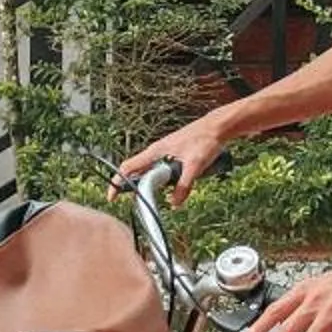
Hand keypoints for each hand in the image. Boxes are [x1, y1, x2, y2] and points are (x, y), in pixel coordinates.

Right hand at [111, 116, 230, 203]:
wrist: (219, 127)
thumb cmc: (205, 140)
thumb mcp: (194, 166)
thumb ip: (183, 186)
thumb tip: (174, 204)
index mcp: (155, 151)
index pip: (128, 167)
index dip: (117, 182)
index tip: (112, 196)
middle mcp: (157, 151)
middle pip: (139, 172)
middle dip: (138, 187)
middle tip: (143, 202)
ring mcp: (166, 152)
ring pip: (153, 172)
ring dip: (155, 184)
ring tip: (165, 194)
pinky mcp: (175, 154)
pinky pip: (164, 169)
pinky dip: (167, 179)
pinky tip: (179, 184)